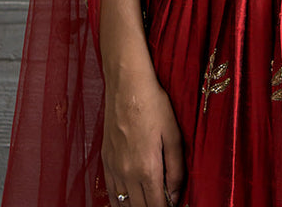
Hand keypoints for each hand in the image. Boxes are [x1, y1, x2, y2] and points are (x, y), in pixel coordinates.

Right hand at [102, 69, 184, 206]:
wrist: (126, 86)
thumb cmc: (153, 105)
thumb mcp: (173, 135)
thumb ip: (176, 169)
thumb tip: (174, 195)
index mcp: (146, 169)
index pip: (156, 206)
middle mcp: (127, 174)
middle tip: (164, 202)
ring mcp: (113, 168)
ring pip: (123, 204)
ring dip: (136, 206)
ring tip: (149, 200)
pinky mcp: (105, 160)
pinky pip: (111, 192)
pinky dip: (120, 201)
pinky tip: (129, 199)